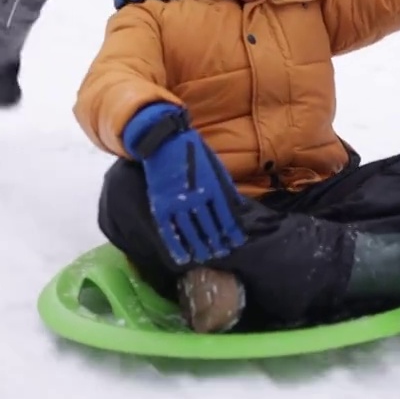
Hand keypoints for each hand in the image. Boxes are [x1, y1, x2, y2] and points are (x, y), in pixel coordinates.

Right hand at [123, 103, 246, 264]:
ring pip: (191, 232)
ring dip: (199, 247)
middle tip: (221, 254)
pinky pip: (169, 231)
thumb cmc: (194, 151)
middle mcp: (197, 199)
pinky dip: (176, 246)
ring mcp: (178, 203)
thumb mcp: (216, 167)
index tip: (236, 243)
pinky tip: (182, 257)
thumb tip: (238, 208)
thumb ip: (225, 189)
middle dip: (217, 242)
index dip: (231, 232)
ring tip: (205, 257)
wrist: (165, 141)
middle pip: (210, 227)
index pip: (226, 217)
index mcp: (213, 188)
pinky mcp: (161, 205)